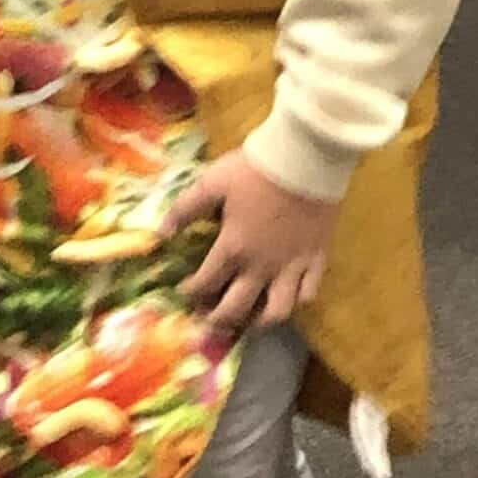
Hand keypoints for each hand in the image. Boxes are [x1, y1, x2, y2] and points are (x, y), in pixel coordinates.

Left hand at [168, 150, 338, 332]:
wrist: (307, 157)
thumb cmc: (257, 169)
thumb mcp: (212, 182)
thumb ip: (184, 209)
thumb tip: (161, 234)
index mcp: (233, 249)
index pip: (204, 283)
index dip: (190, 291)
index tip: (184, 290)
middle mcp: (260, 267)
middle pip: (235, 309)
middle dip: (216, 320)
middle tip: (209, 319)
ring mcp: (291, 266)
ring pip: (276, 312)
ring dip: (259, 321)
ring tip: (252, 318)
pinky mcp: (317, 257)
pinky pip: (309, 292)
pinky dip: (298, 300)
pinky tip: (289, 295)